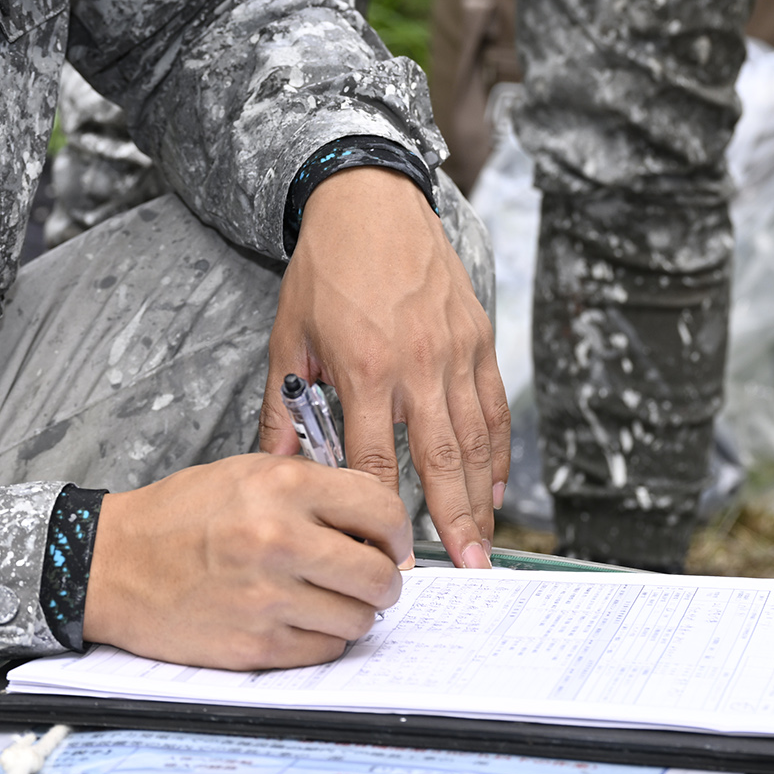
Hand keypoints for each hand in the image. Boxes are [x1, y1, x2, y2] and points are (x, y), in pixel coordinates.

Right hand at [81, 453, 410, 667]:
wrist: (112, 563)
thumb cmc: (176, 518)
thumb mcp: (246, 474)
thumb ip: (312, 490)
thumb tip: (373, 524)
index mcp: (282, 487)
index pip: (381, 510)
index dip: (397, 531)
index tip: (390, 541)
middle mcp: (280, 539)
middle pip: (380, 574)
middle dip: (383, 580)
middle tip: (367, 577)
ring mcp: (268, 597)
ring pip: (359, 620)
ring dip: (352, 613)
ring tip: (323, 597)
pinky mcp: (255, 644)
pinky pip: (325, 650)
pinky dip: (321, 639)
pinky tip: (297, 618)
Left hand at [258, 168, 507, 568]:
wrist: (369, 202)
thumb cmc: (324, 270)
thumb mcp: (289, 336)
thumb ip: (284, 407)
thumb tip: (274, 467)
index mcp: (364, 369)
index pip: (376, 461)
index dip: (383, 515)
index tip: (387, 556)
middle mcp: (416, 365)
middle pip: (439, 460)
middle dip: (453, 521)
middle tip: (467, 571)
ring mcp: (454, 351)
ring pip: (475, 439)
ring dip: (481, 496)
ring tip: (484, 543)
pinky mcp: (478, 337)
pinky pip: (494, 406)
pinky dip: (498, 450)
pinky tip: (496, 485)